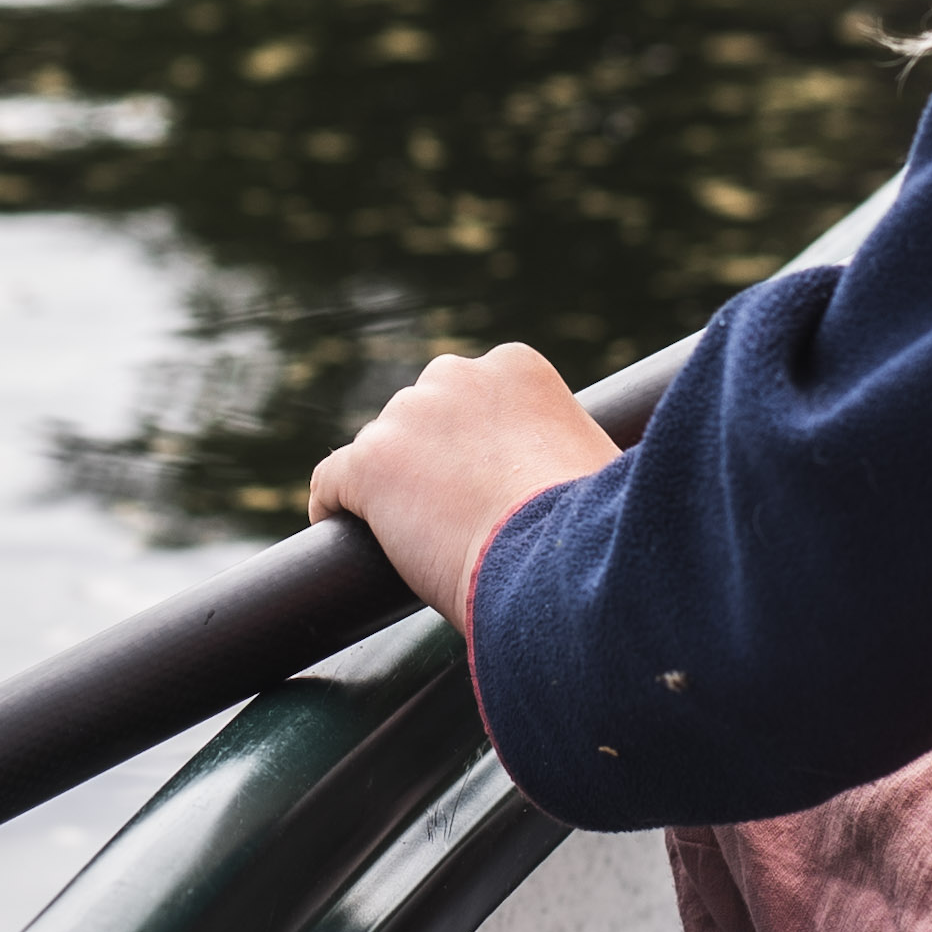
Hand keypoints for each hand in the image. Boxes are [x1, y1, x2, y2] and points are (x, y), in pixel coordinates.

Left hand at [309, 343, 617, 626]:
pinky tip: (341, 531)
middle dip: (432, 456)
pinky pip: (333, 481)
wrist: (562, 562)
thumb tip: (566, 481)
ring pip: (383, 449)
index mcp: (518, 368)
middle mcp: (459, 376)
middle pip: (425, 414)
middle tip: (452, 513)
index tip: (484, 481)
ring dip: (393, 485)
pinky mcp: (370, 463)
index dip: (475, 443)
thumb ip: (565, 451)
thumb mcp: (594, 463)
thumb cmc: (597, 528)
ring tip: (412, 537)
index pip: (475, 398)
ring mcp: (409, 416)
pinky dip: (334, 505)